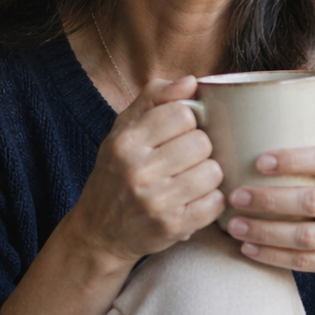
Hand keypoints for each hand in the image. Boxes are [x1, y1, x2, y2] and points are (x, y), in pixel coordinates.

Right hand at [63, 76, 225, 267]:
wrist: (98, 233)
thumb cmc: (116, 174)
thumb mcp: (123, 130)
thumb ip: (154, 98)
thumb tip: (192, 81)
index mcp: (125, 142)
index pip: (182, 113)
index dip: (188, 122)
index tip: (179, 134)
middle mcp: (137, 170)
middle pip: (202, 143)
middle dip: (200, 150)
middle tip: (186, 160)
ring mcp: (154, 201)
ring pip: (213, 172)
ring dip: (207, 176)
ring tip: (191, 180)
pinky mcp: (171, 227)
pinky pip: (215, 203)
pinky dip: (211, 201)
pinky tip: (195, 200)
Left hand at [224, 112, 314, 314]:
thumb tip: (302, 81)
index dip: (293, 159)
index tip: (259, 160)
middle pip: (313, 200)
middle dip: (270, 199)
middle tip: (235, 195)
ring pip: (307, 236)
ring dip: (266, 231)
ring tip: (234, 225)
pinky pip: (305, 262)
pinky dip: (273, 256)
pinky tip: (247, 248)